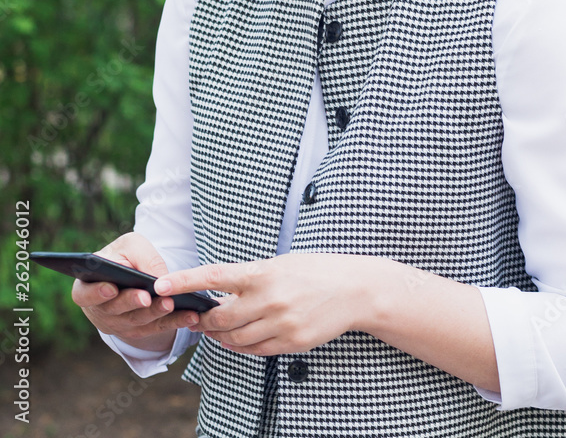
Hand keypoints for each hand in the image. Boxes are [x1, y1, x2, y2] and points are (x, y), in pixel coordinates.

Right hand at [71, 232, 199, 349]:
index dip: (96, 293)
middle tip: (146, 298)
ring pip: (138, 322)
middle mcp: (100, 311)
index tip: (111, 289)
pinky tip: (191, 316)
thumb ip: (142, 258)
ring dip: (155, 314)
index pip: (84, 294)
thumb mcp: (132, 246)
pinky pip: (157, 328)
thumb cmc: (126, 256)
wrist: (133, 270)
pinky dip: (174, 322)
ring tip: (172, 304)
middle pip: (115, 311)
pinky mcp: (139, 331)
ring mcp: (119, 325)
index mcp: (87, 287)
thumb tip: (159, 279)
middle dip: (132, 303)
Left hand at [153, 251, 381, 356]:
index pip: (215, 276)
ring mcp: (281, 324)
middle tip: (199, 317)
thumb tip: (221, 297)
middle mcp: (270, 299)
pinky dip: (243, 346)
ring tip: (221, 328)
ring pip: (235, 340)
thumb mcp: (280, 264)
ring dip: (222, 336)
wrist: (354, 289)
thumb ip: (250, 279)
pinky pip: (256, 351)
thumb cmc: (314, 271)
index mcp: (264, 272)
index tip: (162, 285)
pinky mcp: (291, 343)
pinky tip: (243, 337)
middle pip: (220, 320)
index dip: (185, 281)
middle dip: (205, 321)